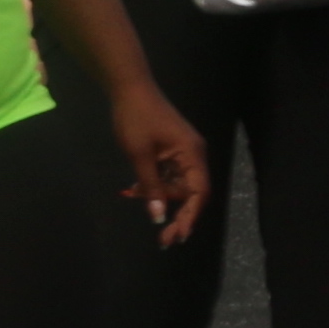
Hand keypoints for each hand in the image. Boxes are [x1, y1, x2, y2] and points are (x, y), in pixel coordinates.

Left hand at [112, 82, 208, 243]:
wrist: (129, 88)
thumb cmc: (135, 118)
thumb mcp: (140, 155)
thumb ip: (151, 188)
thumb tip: (159, 218)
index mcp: (192, 154)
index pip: (199, 192)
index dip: (191, 216)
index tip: (178, 236)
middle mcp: (193, 154)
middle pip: (190, 192)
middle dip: (176, 213)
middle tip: (162, 239)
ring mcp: (182, 152)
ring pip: (177, 185)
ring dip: (159, 197)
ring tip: (132, 196)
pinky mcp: (171, 150)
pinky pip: (168, 175)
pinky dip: (155, 184)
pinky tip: (134, 189)